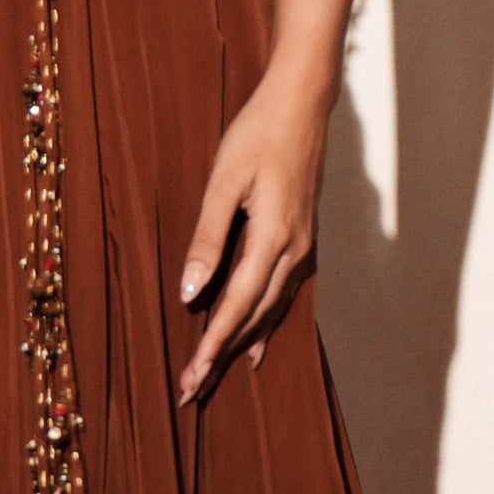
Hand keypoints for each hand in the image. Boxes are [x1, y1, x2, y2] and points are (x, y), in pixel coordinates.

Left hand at [177, 70, 328, 401]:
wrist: (302, 103)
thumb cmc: (258, 134)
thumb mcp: (224, 182)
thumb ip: (207, 238)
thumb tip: (190, 292)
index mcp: (273, 238)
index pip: (236, 305)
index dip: (212, 345)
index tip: (191, 379)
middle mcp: (294, 250)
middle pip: (254, 316)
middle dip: (221, 354)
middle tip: (192, 390)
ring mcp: (303, 246)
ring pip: (270, 308)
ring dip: (241, 341)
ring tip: (216, 373)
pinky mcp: (302, 238)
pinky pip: (282, 292)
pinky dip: (265, 320)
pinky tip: (255, 341)